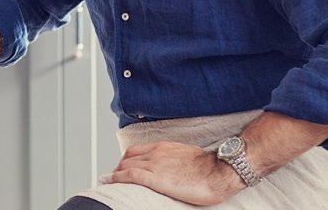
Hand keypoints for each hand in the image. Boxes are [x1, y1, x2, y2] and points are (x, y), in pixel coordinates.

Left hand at [101, 141, 245, 205]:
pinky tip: (108, 181)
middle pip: (127, 157)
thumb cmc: (210, 168)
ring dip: (114, 173)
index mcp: (164, 147)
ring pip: (125, 165)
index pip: (136, 150)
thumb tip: (173, 169)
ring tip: (108, 180)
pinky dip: (116, 177)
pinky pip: (129, 175)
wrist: (219, 171)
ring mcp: (155, 164)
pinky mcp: (156, 177)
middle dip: (118, 166)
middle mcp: (156, 153)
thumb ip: (175, 160)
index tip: (122, 167)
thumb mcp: (188, 157)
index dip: (125, 159)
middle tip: (113, 176)